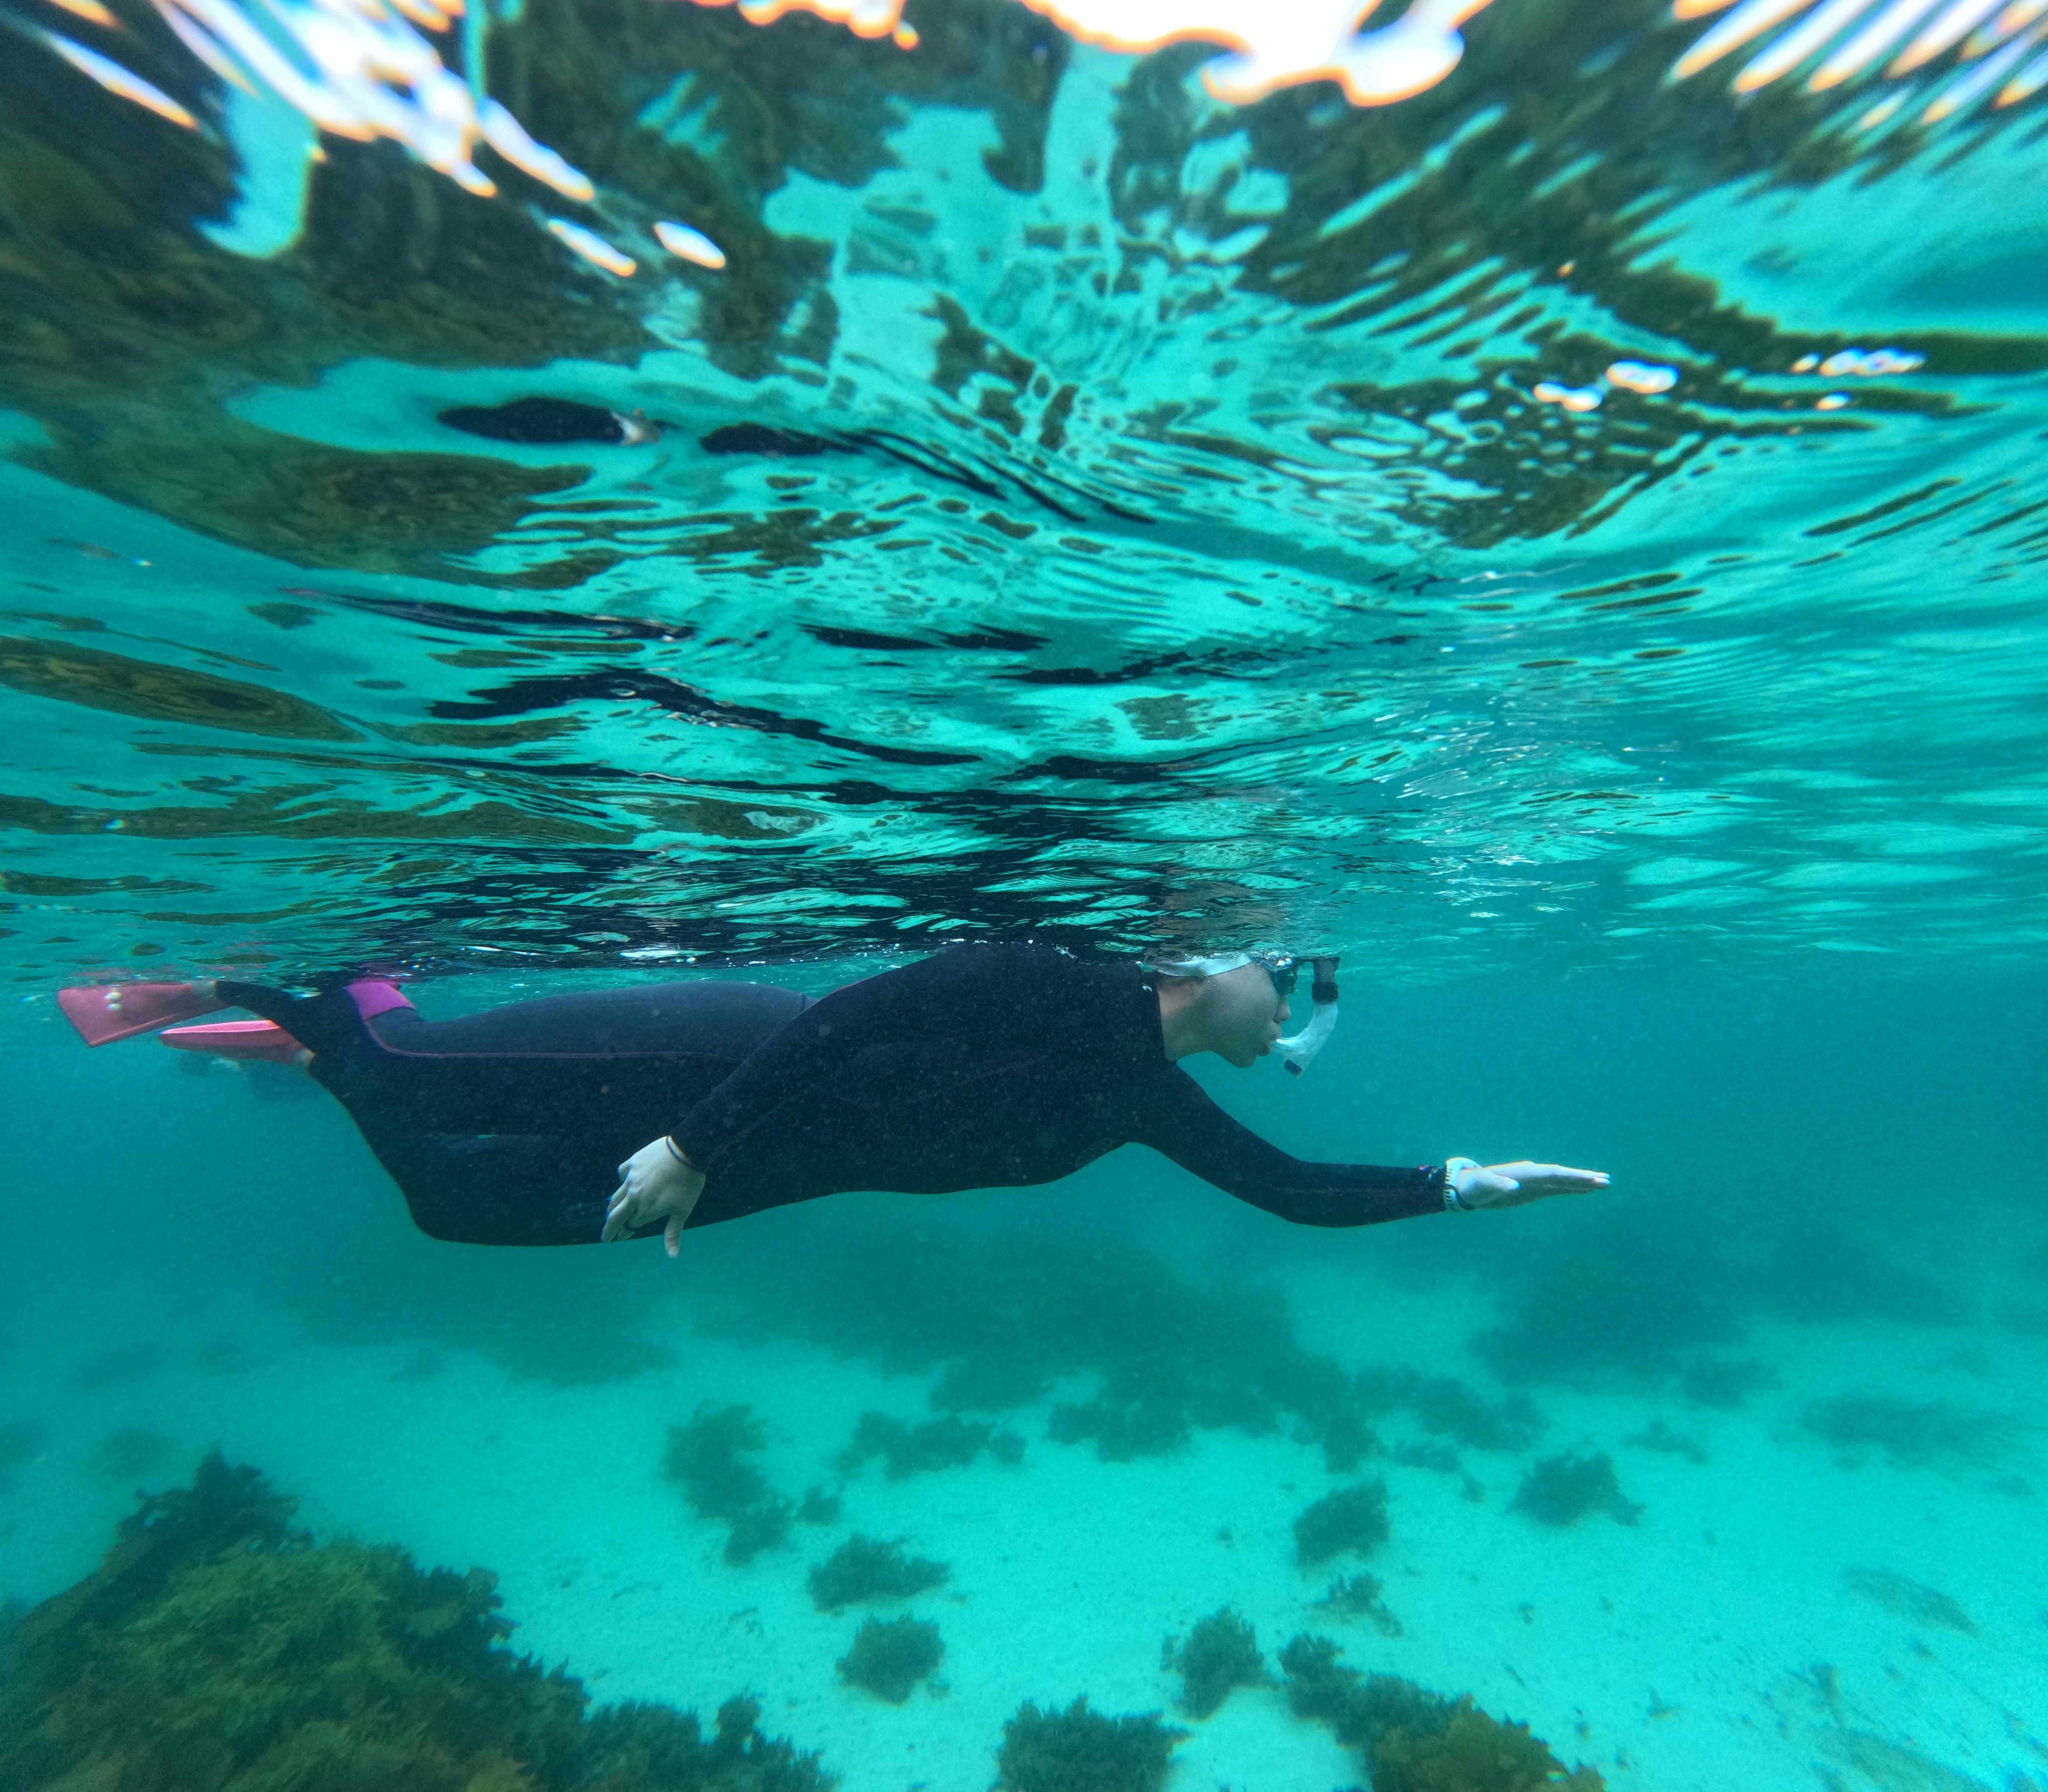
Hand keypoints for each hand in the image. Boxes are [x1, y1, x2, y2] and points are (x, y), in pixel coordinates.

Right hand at [603, 1137, 704, 1255]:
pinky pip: (622, 1174)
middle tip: (605, 1237)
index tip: (622, 1237)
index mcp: (645, 1210)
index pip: (630, 1226)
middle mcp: (634, 1196)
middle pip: (616, 1216)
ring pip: (616, 1197)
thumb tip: (673, 1257)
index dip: (626, 1233)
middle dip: (609, 1229)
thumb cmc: (688, 1184)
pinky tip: (626, 1182)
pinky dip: (622, 1181)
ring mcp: (631, 1178)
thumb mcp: (682, 1211)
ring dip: (612, 1208)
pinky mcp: (632, 1163)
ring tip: (610, 1214)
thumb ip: (673, 1233)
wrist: (686, 1152)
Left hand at [1452, 1160, 1608, 1210]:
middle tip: (1606, 1180)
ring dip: (1583, 1183)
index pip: (1553, 1174)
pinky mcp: (1534, 1191)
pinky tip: (1585, 1190)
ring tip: (1604, 1183)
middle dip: (1584, 1178)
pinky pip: (1557, 1189)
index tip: (1591, 1178)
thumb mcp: (1483, 1187)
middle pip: (1563, 1176)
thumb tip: (1513, 1186)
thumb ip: (1497, 1185)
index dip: (1572, 1176)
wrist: (1468, 1187)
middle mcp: (1533, 1175)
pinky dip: (1572, 1189)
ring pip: (1564, 1182)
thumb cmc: (1475, 1186)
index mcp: (1524, 1173)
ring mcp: (1535, 1182)